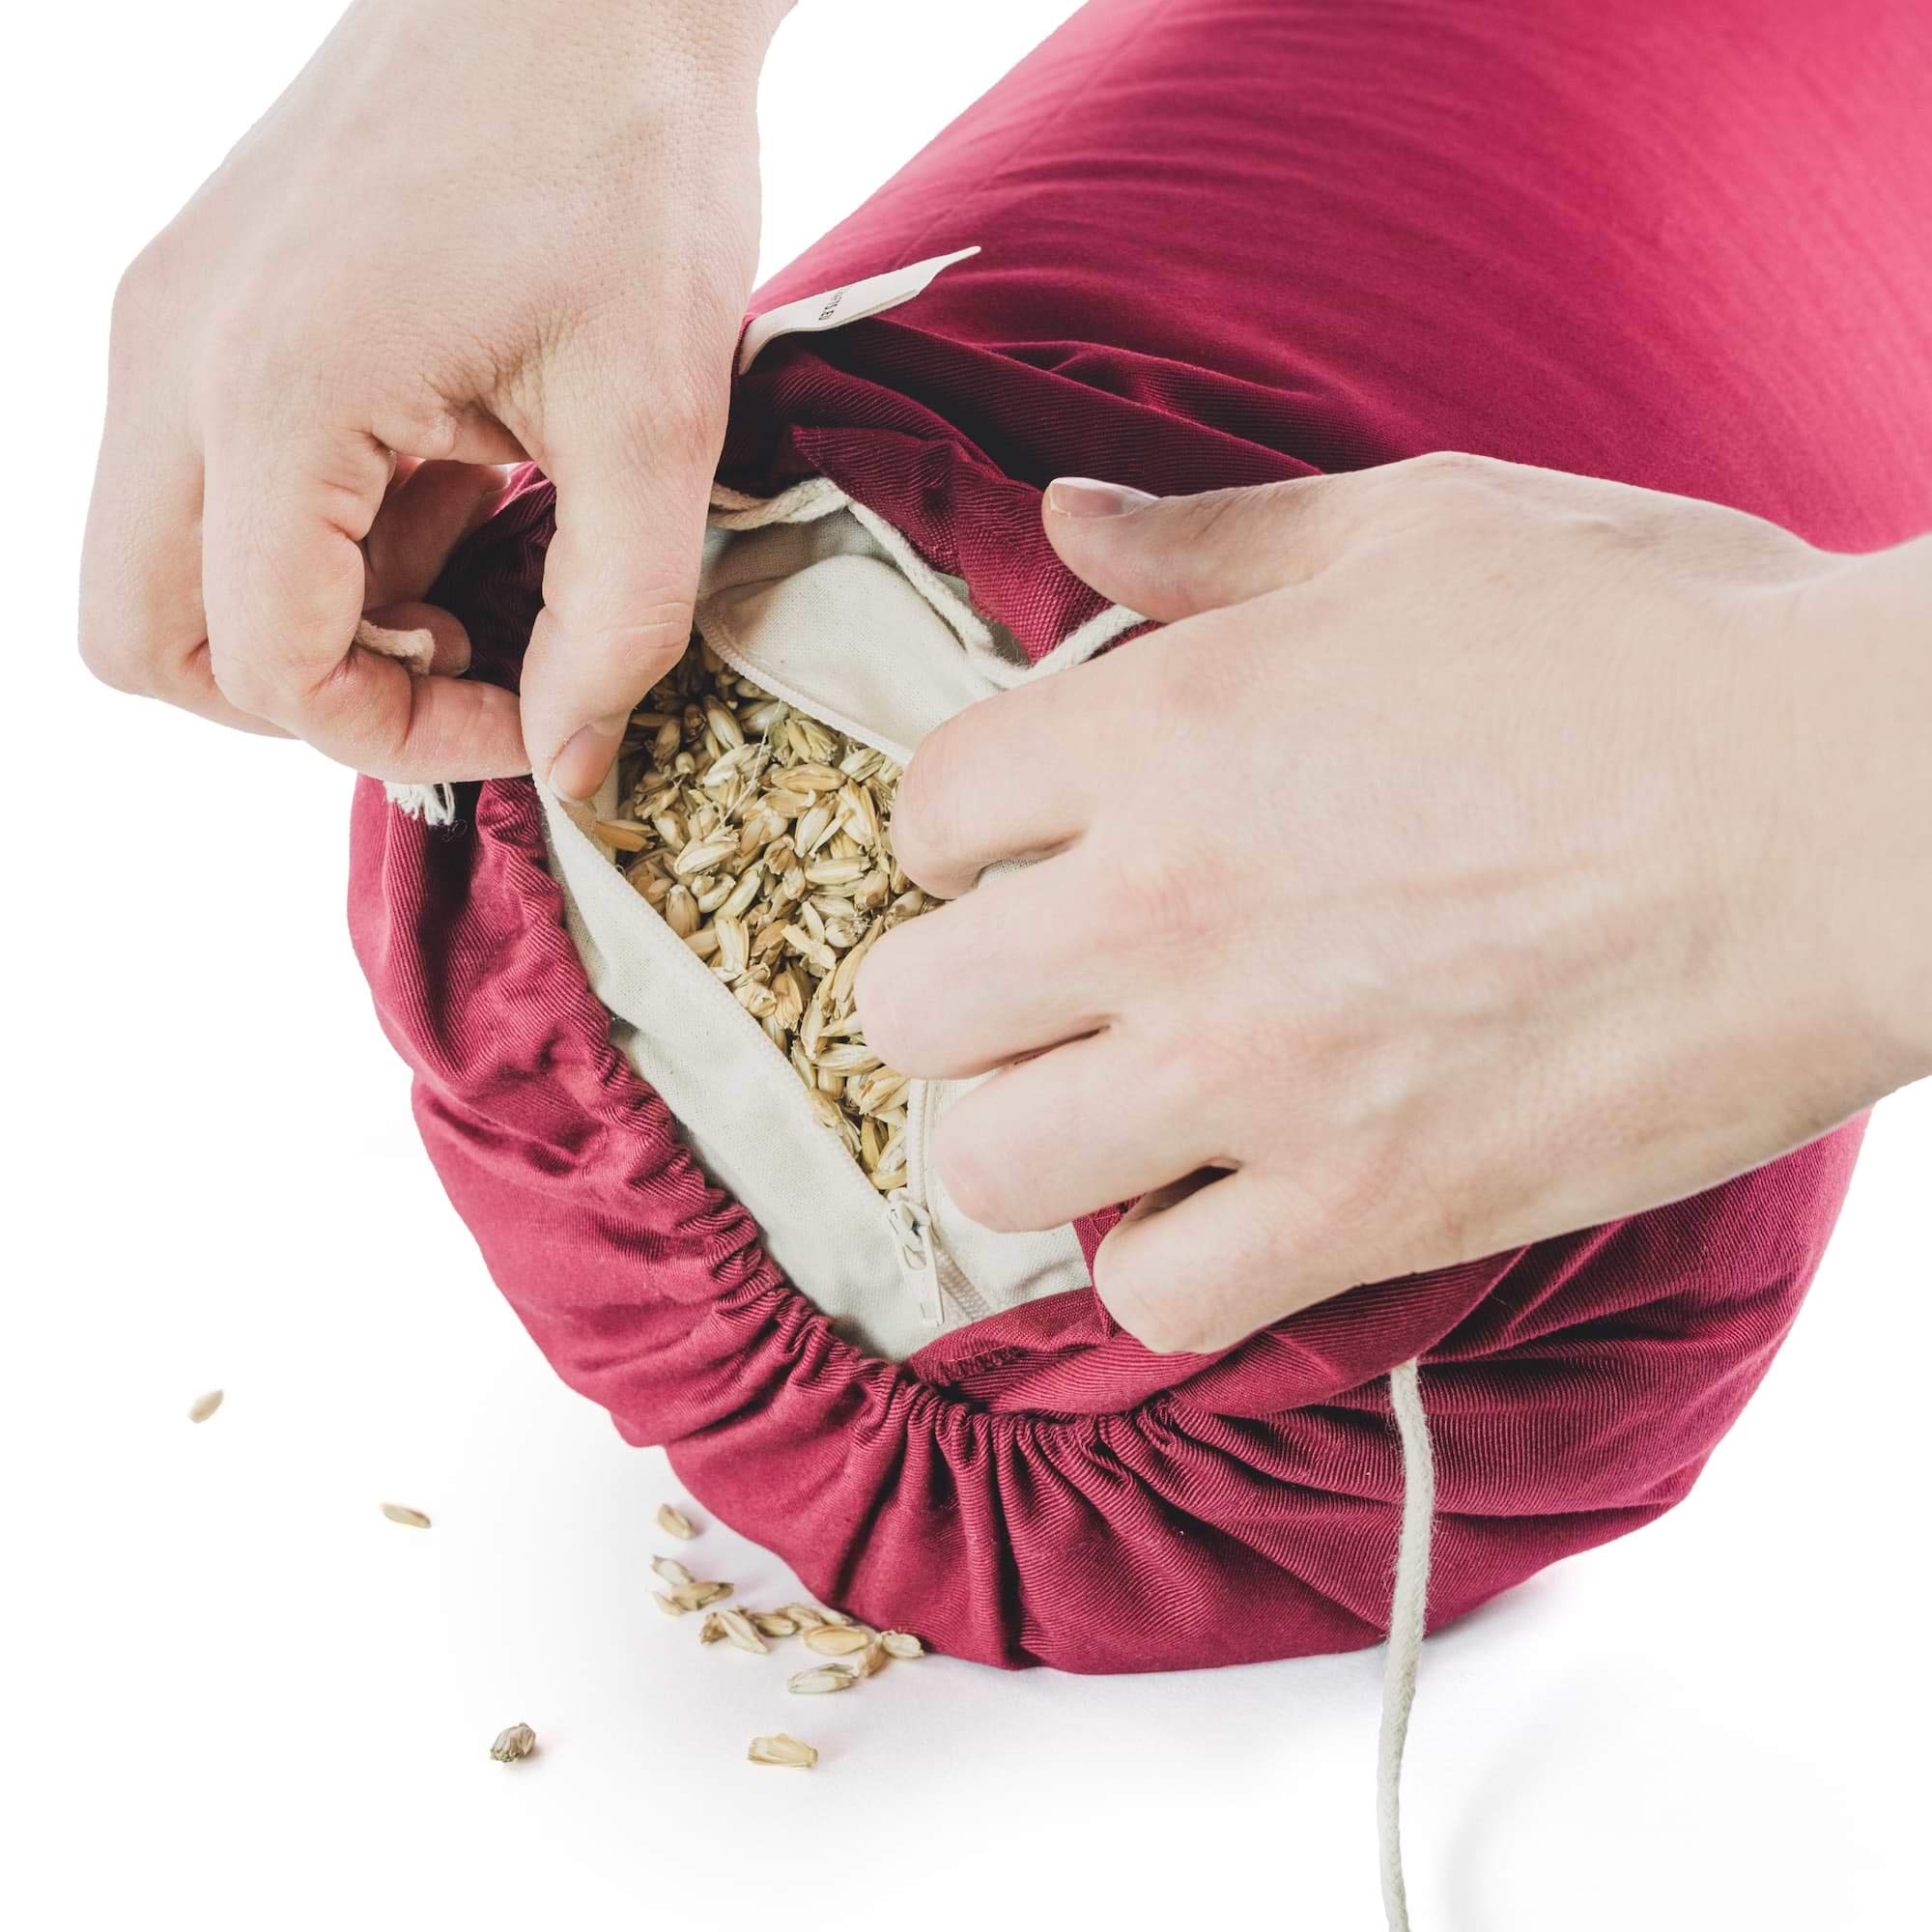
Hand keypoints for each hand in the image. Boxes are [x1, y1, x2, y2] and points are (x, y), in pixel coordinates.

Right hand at [80, 0, 789, 799]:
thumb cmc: (629, 160)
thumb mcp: (659, 424)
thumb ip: (618, 624)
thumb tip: (572, 762)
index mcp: (279, 394)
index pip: (272, 668)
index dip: (411, 732)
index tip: (537, 708)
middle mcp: (179, 358)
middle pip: (150, 644)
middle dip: (307, 697)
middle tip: (459, 662)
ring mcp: (177, 318)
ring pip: (160, 568)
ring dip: (308, 615)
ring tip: (472, 564)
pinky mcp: (212, 293)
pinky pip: (209, 478)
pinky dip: (315, 531)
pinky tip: (452, 484)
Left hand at [857, 456, 1931, 1351]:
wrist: (1864, 811)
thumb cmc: (1659, 644)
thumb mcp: (1425, 528)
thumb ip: (1213, 539)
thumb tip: (1063, 517)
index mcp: (1161, 729)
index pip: (926, 811)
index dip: (964, 835)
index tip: (1030, 851)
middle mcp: (1164, 909)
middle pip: (908, 1008)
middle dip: (961, 997)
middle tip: (1051, 991)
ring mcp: (1254, 1074)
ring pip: (988, 1165)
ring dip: (1032, 1140)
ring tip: (1115, 1110)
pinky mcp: (1365, 1210)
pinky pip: (1156, 1297)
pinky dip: (1168, 1264)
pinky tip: (1229, 1202)